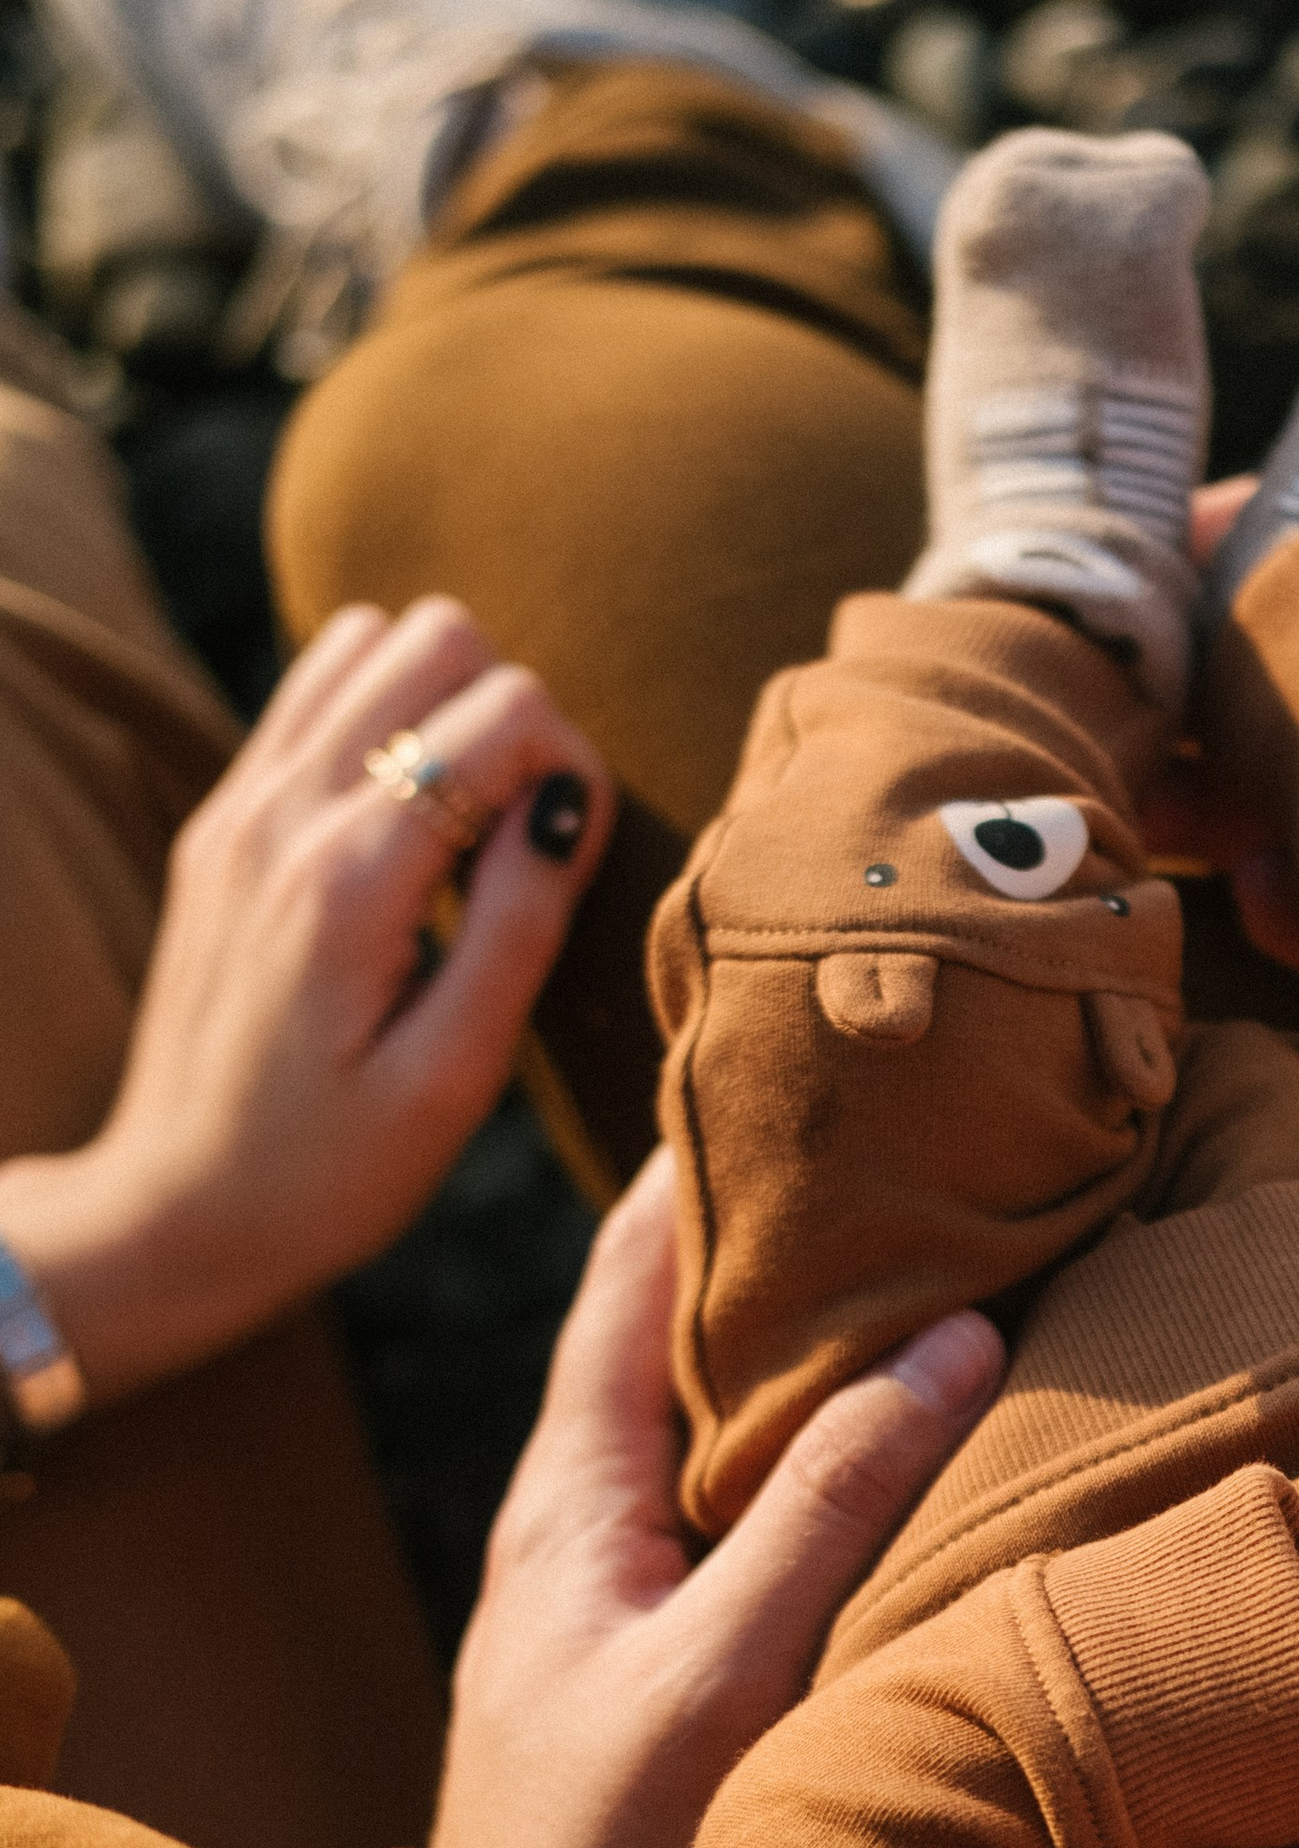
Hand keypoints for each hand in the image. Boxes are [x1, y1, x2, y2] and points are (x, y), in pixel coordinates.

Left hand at [0, 597, 610, 1407]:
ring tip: (462, 824)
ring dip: (442, 707)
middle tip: (519, 833)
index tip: (571, 858)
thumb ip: (520, 926)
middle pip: (437, 636)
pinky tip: (403, 833)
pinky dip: (382, 727)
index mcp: (352, 879)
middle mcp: (283, 814)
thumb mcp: (453, 1080)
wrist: (176, 1211)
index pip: (505, 711)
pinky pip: (316, 696)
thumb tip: (571, 802)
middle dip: (510, 714)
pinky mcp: (220, 821)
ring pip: (371, 639)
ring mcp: (239, 806)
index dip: (573, 768)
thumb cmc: (331, 1173)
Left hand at [433, 1152, 1002, 1847]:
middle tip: (890, 1154)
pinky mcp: (673, 1674)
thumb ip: (830, 1502)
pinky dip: (818, 1462)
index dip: (693, 1166)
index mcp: (566, 1495)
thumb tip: (953, 1336)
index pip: (625, 1274)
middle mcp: (586, 1530)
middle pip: (675, 1343)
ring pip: (718, 1438)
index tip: (776, 1066)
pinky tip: (900, 1461)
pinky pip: (750, 1524)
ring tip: (921, 1272)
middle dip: (771, 1249)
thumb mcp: (722, 1662)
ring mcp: (626, 1605)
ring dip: (803, 1359)